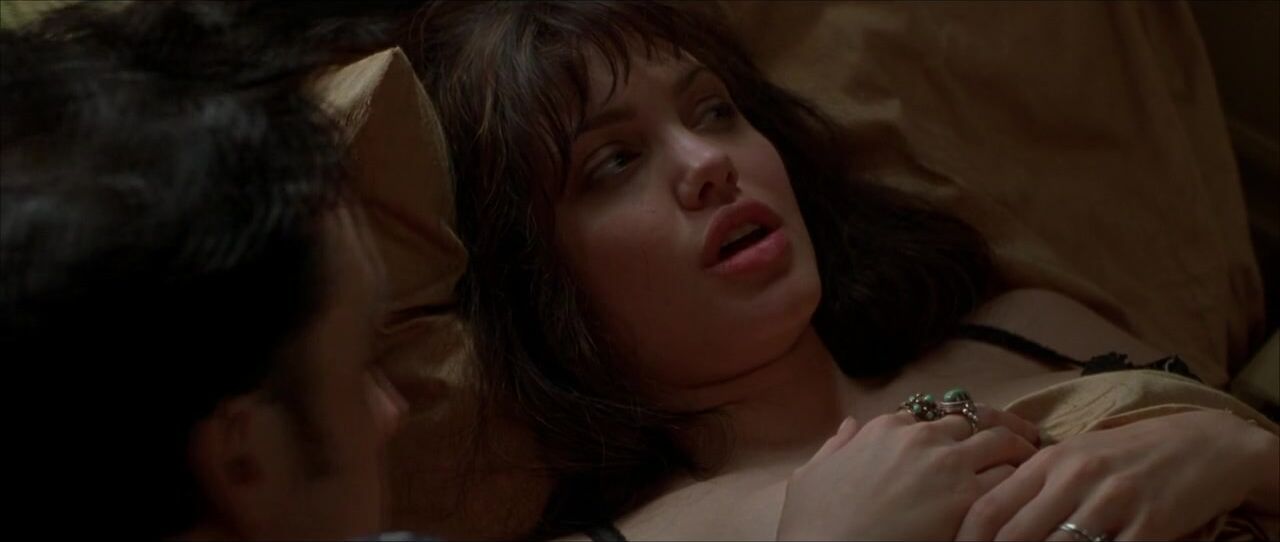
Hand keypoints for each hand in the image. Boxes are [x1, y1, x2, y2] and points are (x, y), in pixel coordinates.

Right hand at [776, 405, 1040, 540]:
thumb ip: (834, 447)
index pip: (931, 415)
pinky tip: (1026, 498)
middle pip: (974, 423)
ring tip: (1032, 469)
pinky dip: (1022, 486)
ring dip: (1017, 456)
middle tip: (1015, 447)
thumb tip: (847, 428)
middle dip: (994, 433)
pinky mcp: (968, 499)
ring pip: (1002, 444)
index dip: (950, 430)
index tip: (961, 443)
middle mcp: (920, 437)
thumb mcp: (810, 475)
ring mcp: (948, 465)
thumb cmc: (813, 522)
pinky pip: (1011, 481)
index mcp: (884, 428)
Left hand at [956, 410, 1278, 540]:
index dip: (968, 540)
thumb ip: (1036, 483)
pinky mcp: (1149, 522)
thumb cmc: (1130, 453)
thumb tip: (992, 517)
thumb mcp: (1076, 456)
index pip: (990, 507)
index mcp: (1049, 461)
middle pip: (1015, 535)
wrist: (1205, 445)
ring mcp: (1112, 500)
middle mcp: (1074, 477)